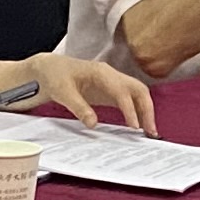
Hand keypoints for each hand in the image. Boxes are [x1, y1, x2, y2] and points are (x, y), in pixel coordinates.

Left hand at [26, 55, 154, 128]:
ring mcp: (113, 82)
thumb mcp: (62, 92)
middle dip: (147, 109)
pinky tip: (138, 126)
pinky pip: (129, 100)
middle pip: (138, 90)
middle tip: (150, 131)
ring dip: (146, 111)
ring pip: (138, 94)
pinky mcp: (111, 91)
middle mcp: (111, 75)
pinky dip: (137, 112)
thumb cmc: (55, 76)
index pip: (122, 91)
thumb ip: (79, 107)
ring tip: (148, 131)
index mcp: (101, 72)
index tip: (134, 127)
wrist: (49, 69)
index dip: (130, 109)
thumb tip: (93, 124)